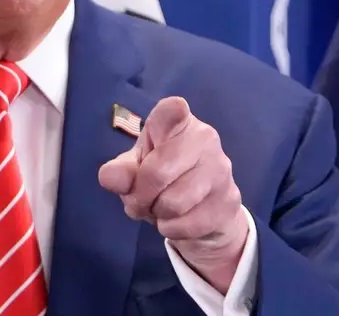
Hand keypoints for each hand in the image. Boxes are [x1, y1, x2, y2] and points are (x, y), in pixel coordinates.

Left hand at [97, 97, 249, 292]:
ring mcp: (221, 169)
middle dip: (140, 196)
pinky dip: (173, 229)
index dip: (172, 112)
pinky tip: (176, 220)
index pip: (174, 109)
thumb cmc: (163, 176)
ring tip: (159, 209)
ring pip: (173, 203)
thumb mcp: (136, 169)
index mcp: (177, 122)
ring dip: (157, 214)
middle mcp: (205, 138)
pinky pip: (188, 224)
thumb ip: (121, 172)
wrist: (202, 208)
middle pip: (158, 172)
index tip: (174, 113)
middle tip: (138, 202)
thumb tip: (109, 178)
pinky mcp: (229, 201)